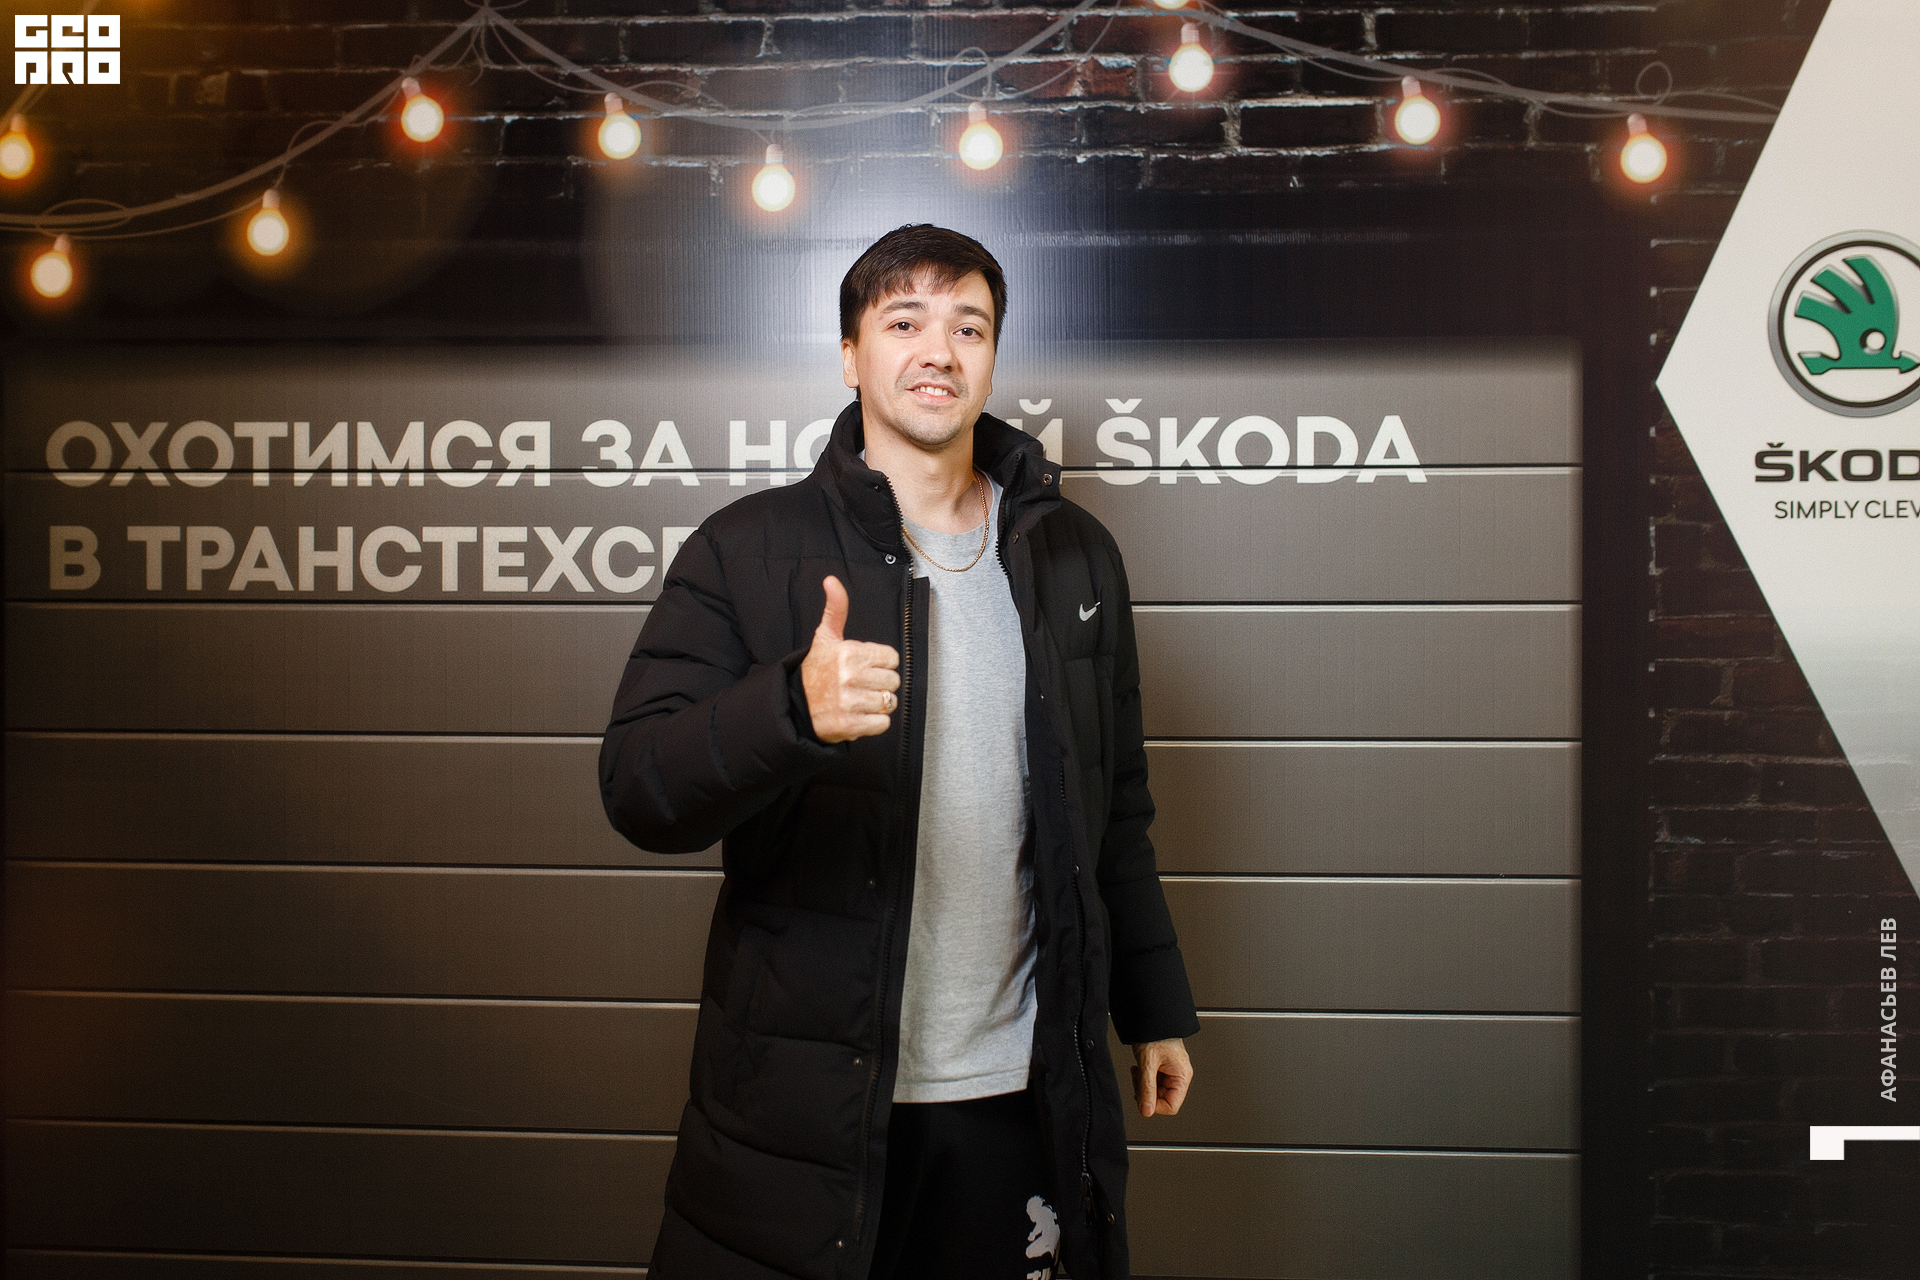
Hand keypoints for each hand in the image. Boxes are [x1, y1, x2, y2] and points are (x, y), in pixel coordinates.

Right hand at [801, 576, 900, 743]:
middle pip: (893, 681)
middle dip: (880, 685)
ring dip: (877, 705)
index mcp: (848, 652)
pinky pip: (883, 723)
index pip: (892, 658)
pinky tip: (859, 715)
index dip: (880, 664)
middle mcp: (849, 676)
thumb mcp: (825, 637)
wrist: (795, 706)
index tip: (864, 667)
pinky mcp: (850, 725)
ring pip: (889, 702)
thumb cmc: (816, 671)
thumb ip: (836, 609)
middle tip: (861, 686)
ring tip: (859, 701)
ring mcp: (849, 702)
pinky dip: (874, 723)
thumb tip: (832, 580)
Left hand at [1131, 1038, 1191, 1117]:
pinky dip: (1143, 1079)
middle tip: (1137, 1081)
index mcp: (1181, 1076)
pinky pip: (1152, 1082)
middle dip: (1147, 1093)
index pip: (1171, 1106)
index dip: (1155, 1106)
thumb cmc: (1155, 1033)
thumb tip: (1146, 1110)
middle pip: (1162, 1099)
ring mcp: (1170, 1072)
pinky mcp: (1162, 1069)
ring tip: (1137, 1072)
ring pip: (1155, 1091)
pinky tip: (1138, 1069)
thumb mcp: (1148, 1063)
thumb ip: (1147, 1088)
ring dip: (1143, 1085)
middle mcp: (1179, 1076)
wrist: (1151, 1017)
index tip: (1142, 1100)